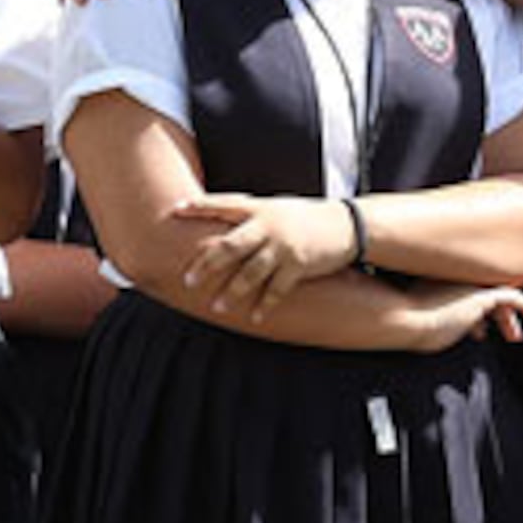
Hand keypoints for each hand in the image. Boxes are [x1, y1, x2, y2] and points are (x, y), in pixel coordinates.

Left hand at [173, 195, 356, 320]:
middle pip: (229, 246)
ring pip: (250, 272)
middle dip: (207, 264)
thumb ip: (250, 215)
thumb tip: (221, 219)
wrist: (346, 225)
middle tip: (187, 280)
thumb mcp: (276, 208)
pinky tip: (253, 317)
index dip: (200, 207)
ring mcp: (283, 246)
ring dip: (232, 292)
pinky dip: (264, 305)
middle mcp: (268, 226)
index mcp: (259, 208)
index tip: (176, 210)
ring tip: (216, 307)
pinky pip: (276, 290)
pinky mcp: (299, 265)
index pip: (224, 204)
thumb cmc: (306, 217)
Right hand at [402, 283, 522, 352]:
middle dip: (495, 317)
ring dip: (506, 318)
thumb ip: (423, 321)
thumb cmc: (404, 327)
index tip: (480, 331)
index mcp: (436, 283)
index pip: (462, 296)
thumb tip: (428, 335)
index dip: (476, 316)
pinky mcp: (481, 295)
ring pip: (497, 297)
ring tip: (514, 336)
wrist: (406, 320)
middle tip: (502, 335)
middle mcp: (454, 280)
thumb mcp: (414, 321)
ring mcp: (467, 285)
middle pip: (482, 296)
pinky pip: (510, 295)